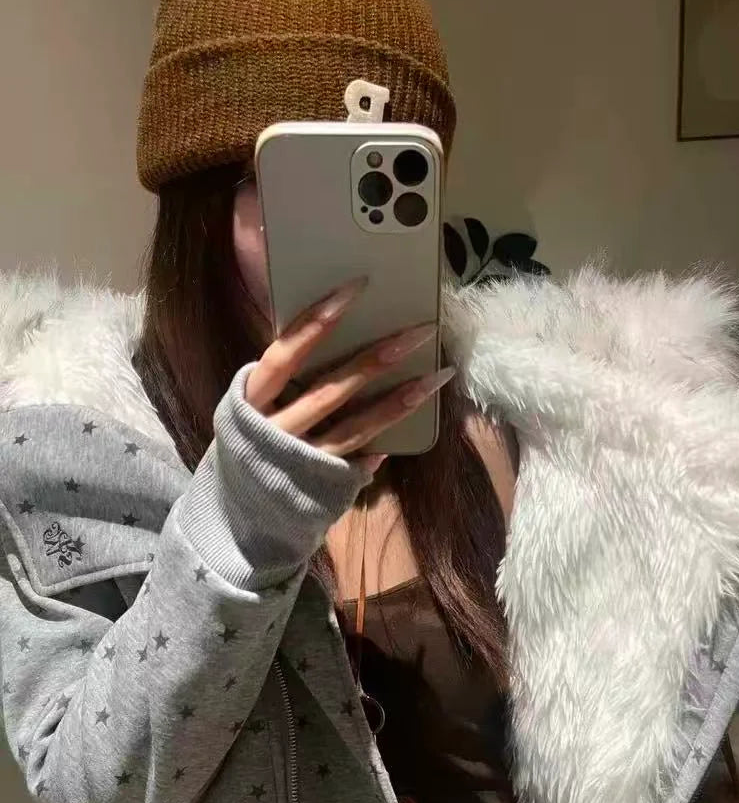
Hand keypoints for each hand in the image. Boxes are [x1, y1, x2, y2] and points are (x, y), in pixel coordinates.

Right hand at [243, 277, 452, 472]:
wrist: (236, 513)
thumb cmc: (251, 442)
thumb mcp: (252, 407)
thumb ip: (280, 377)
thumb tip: (328, 327)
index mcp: (249, 400)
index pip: (284, 353)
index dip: (315, 321)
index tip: (354, 289)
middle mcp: (272, 431)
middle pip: (329, 389)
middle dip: (377, 358)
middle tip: (420, 331)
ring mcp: (298, 461)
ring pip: (355, 426)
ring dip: (399, 399)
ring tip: (437, 375)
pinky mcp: (319, 485)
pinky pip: (359, 458)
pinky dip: (384, 439)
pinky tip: (412, 418)